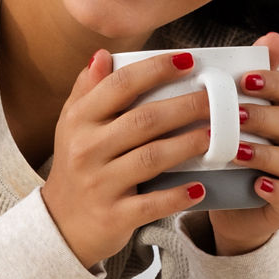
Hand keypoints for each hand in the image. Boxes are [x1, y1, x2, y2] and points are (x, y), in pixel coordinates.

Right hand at [40, 48, 219, 269]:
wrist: (61, 224)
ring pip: (151, 158)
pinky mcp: (114, 215)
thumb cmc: (76, 166)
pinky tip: (201, 187)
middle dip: (186, 106)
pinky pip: (152, 204)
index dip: (155, 70)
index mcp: (79, 120)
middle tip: (217, 99)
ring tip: (216, 135)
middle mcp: (86, 149)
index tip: (188, 60)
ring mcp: (99, 183)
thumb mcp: (72, 125)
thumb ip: (88, 89)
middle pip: (143, 120)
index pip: (119, 86)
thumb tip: (104, 54)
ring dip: (187, 145)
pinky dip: (177, 196)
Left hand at [206, 32, 278, 255]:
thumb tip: (272, 36)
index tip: (242, 80)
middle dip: (263, 117)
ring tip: (235, 151)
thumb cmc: (234, 151)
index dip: (271, 83)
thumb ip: (251, 79)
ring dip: (265, 153)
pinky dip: (275, 188)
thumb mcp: (236, 114)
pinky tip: (256, 184)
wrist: (229, 202)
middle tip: (232, 115)